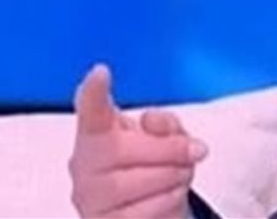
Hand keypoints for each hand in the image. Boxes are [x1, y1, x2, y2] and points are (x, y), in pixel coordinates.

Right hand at [68, 64, 207, 217]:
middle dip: (168, 151)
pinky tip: (169, 197)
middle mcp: (83, 165)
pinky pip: (141, 213)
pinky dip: (167, 202)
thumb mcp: (167, 138)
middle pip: (120, 151)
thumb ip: (164, 123)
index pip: (91, 111)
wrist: (153, 213)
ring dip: (172, 178)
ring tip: (181, 174)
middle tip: (193, 153)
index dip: (93, 93)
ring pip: (131, 185)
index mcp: (97, 134)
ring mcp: (88, 199)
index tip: (100, 72)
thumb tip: (155, 124)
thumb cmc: (155, 167)